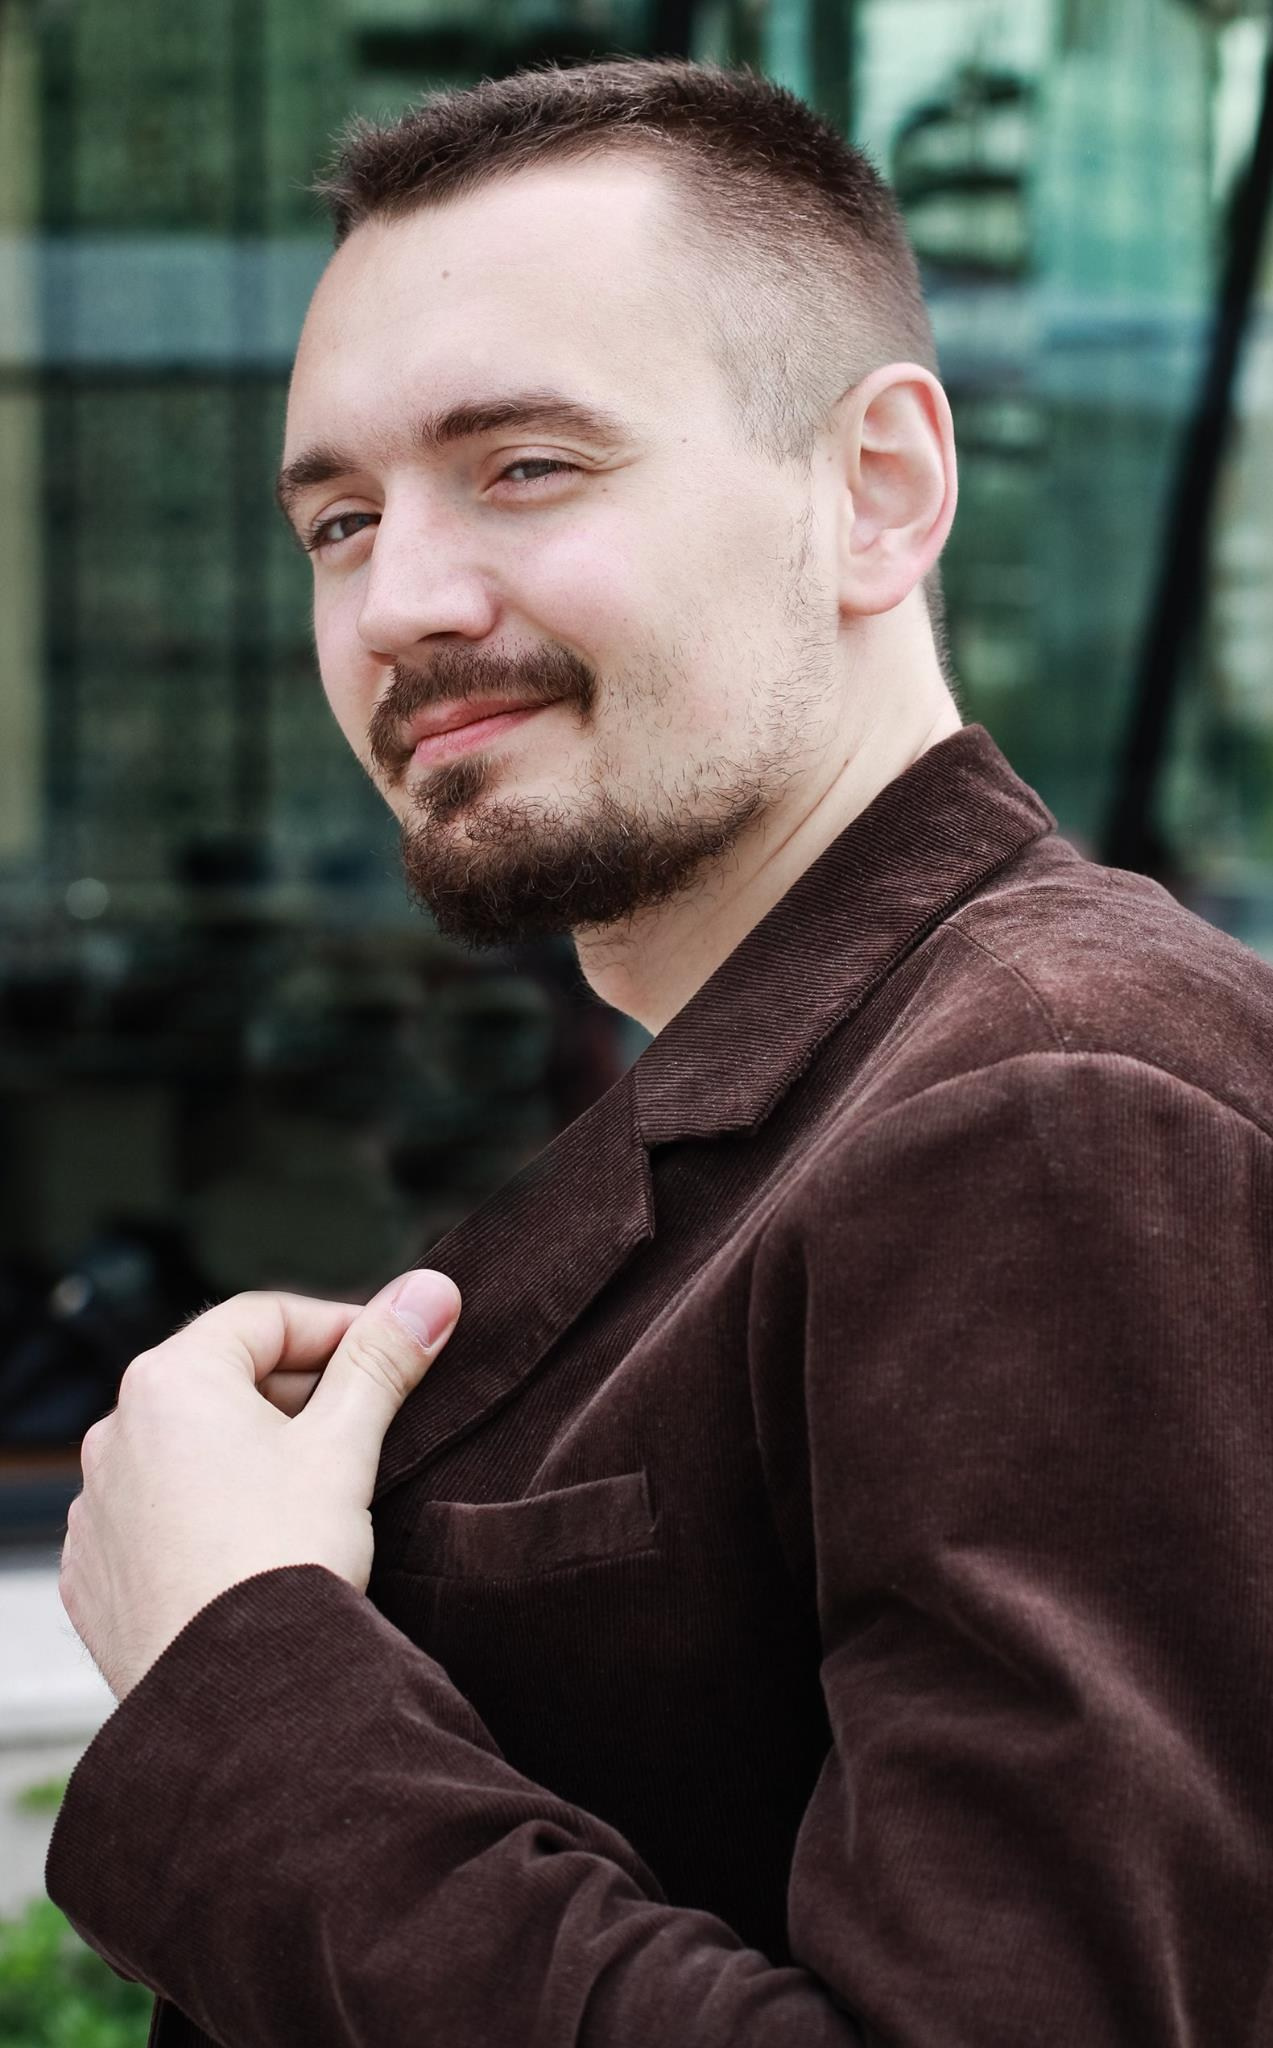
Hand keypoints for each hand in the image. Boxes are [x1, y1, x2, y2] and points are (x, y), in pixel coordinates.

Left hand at [58, 1270, 461, 1702]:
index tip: (390, 1355)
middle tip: (362, 1429)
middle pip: (223, 1381)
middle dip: (296, 1395)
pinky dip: (205, 1516)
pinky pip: (157, 1517)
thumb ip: (385, 1359)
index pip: (265, 1318)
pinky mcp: (96, 1573)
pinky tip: (257, 1546)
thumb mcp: (346, 1445)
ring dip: (248, 1455)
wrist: (238, 1696)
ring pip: (188, 1451)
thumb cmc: (284, 1560)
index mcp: (169, 1382)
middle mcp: (115, 1433)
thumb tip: (430, 1292)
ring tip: (313, 1496)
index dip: (339, 1328)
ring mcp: (96, 1507)